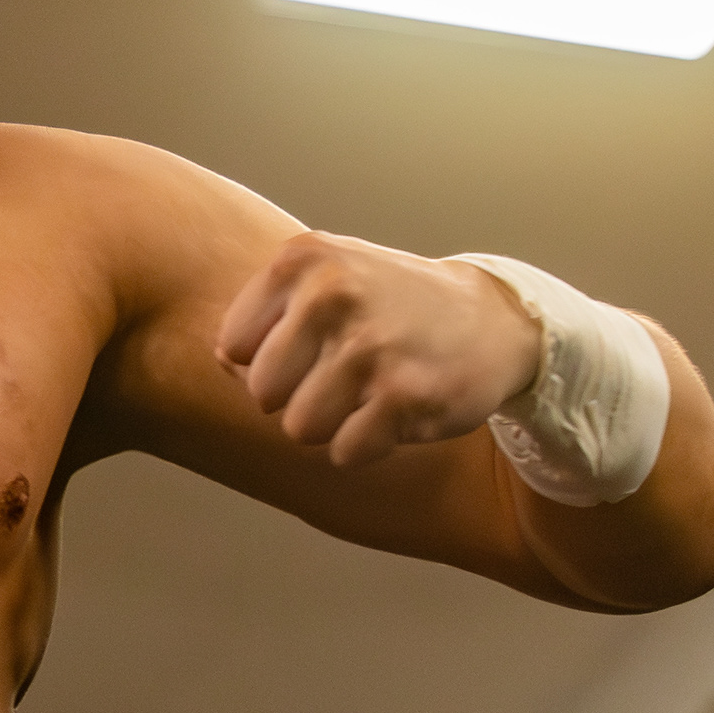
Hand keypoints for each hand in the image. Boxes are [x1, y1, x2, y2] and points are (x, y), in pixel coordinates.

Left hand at [216, 233, 543, 467]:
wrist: (492, 318)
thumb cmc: (390, 303)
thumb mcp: (325, 278)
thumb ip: (263, 314)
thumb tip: (221, 360)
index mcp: (303, 260)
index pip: (233, 347)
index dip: (266, 361)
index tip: (309, 347)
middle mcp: (332, 295)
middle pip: (262, 393)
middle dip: (296, 397)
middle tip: (343, 375)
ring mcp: (369, 346)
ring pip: (299, 428)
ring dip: (332, 424)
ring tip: (369, 390)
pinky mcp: (404, 395)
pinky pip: (344, 452)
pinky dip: (366, 443)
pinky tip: (396, 409)